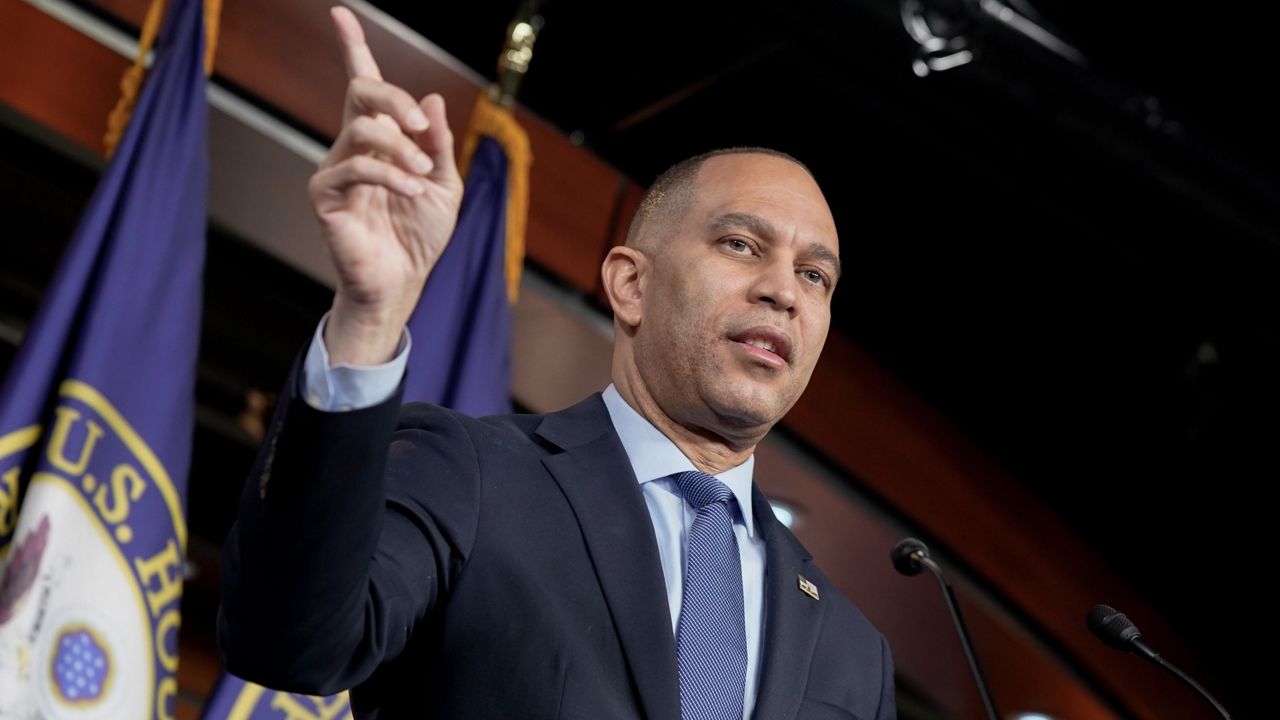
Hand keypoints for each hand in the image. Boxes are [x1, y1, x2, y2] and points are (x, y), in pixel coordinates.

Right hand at [310, 6, 463, 364]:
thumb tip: (431, 100)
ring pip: (363, 129)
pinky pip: (356, 168)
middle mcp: (351, 146)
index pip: (362, 84)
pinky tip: (411, 193)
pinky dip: (391, 176)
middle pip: (362, 91)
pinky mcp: (325, 196)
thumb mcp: (445, 185)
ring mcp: (335, 169)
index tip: (341, 15)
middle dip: (396, 101)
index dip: (353, 48)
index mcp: (379, 139)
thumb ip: (438, 145)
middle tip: (425, 130)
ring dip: (402, 150)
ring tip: (422, 177)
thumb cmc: (419, 235)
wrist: (404, 282)